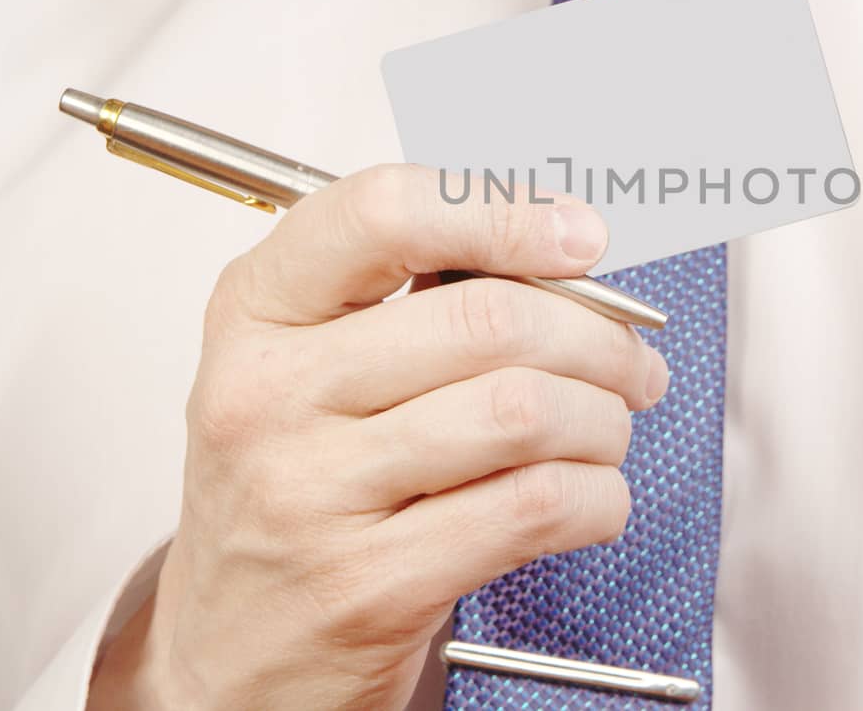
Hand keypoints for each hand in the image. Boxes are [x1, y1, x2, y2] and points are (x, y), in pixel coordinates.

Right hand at [87, 164, 668, 709]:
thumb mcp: (313, 366)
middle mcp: (269, 393)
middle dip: (598, 337)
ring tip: (606, 429)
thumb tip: (566, 247)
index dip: (503, 211)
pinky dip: (597, 496)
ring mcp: (311, 493)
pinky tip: (591, 496)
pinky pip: (533, 506)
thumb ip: (416, 294)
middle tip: (630, 359)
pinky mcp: (368, 584)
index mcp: (256, 311)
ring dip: (603, 418)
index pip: (383, 213)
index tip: (578, 235)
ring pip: (523, 409)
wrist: (231, 650)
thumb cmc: (293, 490)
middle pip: (487, 319)